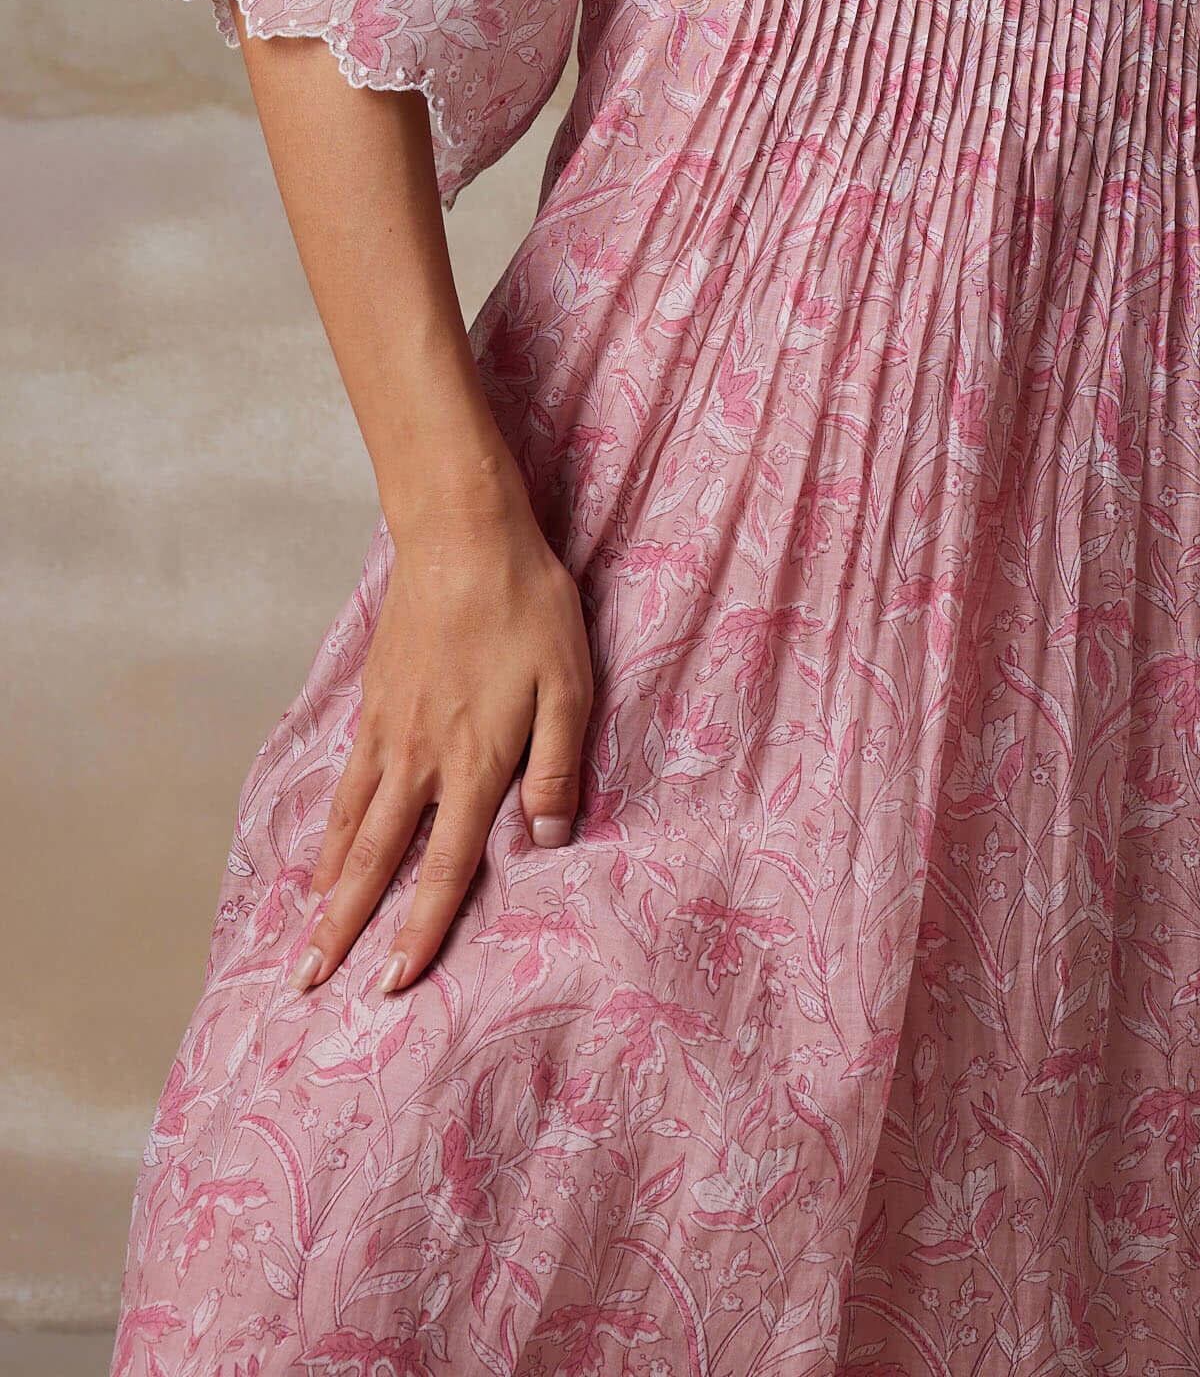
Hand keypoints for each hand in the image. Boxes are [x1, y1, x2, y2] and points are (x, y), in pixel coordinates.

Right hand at [289, 476, 591, 998]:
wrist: (462, 537)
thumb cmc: (529, 607)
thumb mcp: (570, 684)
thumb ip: (557, 765)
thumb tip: (548, 839)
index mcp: (475, 763)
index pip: (445, 867)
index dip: (419, 930)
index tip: (390, 985)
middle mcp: (421, 759)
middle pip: (377, 861)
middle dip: (343, 930)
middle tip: (307, 984)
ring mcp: (388, 730)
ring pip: (350, 826)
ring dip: (327, 888)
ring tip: (305, 934)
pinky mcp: (372, 701)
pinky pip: (344, 782)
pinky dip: (327, 827)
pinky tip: (322, 849)